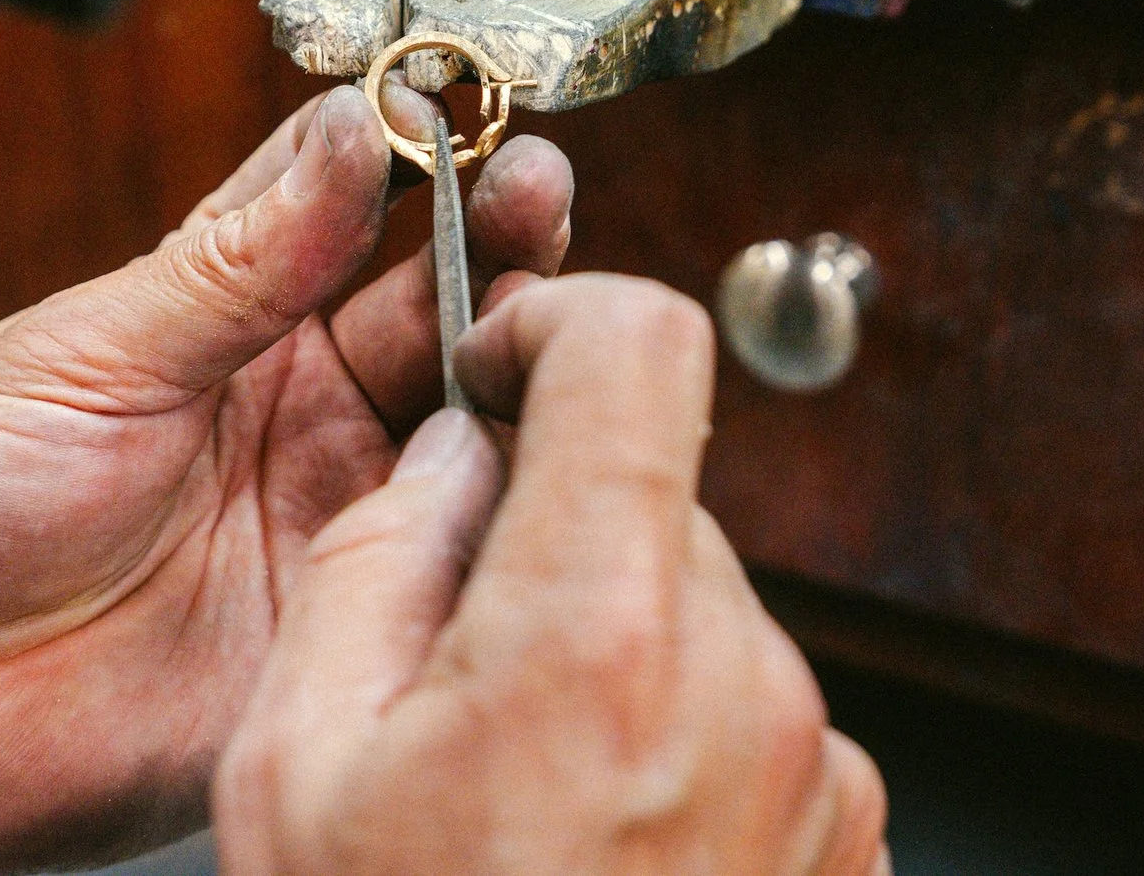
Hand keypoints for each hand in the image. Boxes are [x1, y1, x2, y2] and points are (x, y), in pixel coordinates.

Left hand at [0, 87, 573, 867]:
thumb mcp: (93, 353)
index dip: (426, 155)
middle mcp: (302, 414)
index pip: (358, 210)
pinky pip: (453, 570)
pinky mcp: (345, 631)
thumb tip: (351, 132)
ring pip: (470, 432)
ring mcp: (331, 520)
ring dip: (520, 373)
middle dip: (503, 248)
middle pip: (443, 313)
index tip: (477, 105)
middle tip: (540, 195)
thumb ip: (238, 259)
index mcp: (231, 321)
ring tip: (560, 317)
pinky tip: (536, 465)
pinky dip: (504, 517)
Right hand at [213, 274, 888, 875]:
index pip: (641, 344)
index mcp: (598, 630)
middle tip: (458, 649)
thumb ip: (375, 555)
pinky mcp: (846, 835)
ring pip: (701, 603)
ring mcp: (813, 765)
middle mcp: (741, 679)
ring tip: (518, 787)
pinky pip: (752, 709)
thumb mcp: (297, 764)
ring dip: (613, 639)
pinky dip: (673, 729)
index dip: (556, 319)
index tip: (502, 361)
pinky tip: (590, 838)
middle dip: (555, 522)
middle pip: (657, 485)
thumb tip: (452, 452)